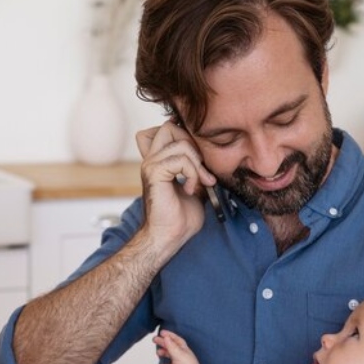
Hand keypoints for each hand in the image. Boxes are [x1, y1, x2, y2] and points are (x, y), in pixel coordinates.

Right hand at [134, 120, 215, 248]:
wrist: (169, 237)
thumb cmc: (180, 219)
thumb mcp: (196, 188)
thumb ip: (198, 170)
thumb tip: (213, 159)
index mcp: (158, 161)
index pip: (166, 129)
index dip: (185, 137)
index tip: (199, 162)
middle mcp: (151, 160)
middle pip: (169, 126)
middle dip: (192, 144)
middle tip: (200, 168)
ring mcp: (150, 165)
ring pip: (180, 142)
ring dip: (197, 164)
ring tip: (199, 183)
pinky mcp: (154, 173)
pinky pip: (181, 159)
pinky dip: (192, 174)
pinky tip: (191, 190)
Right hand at [152, 329, 203, 363]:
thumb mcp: (179, 354)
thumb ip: (171, 346)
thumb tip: (166, 337)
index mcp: (184, 350)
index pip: (176, 340)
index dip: (169, 335)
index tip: (161, 332)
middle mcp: (181, 356)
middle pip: (170, 347)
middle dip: (163, 342)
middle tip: (154, 340)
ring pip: (168, 356)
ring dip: (162, 353)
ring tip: (158, 353)